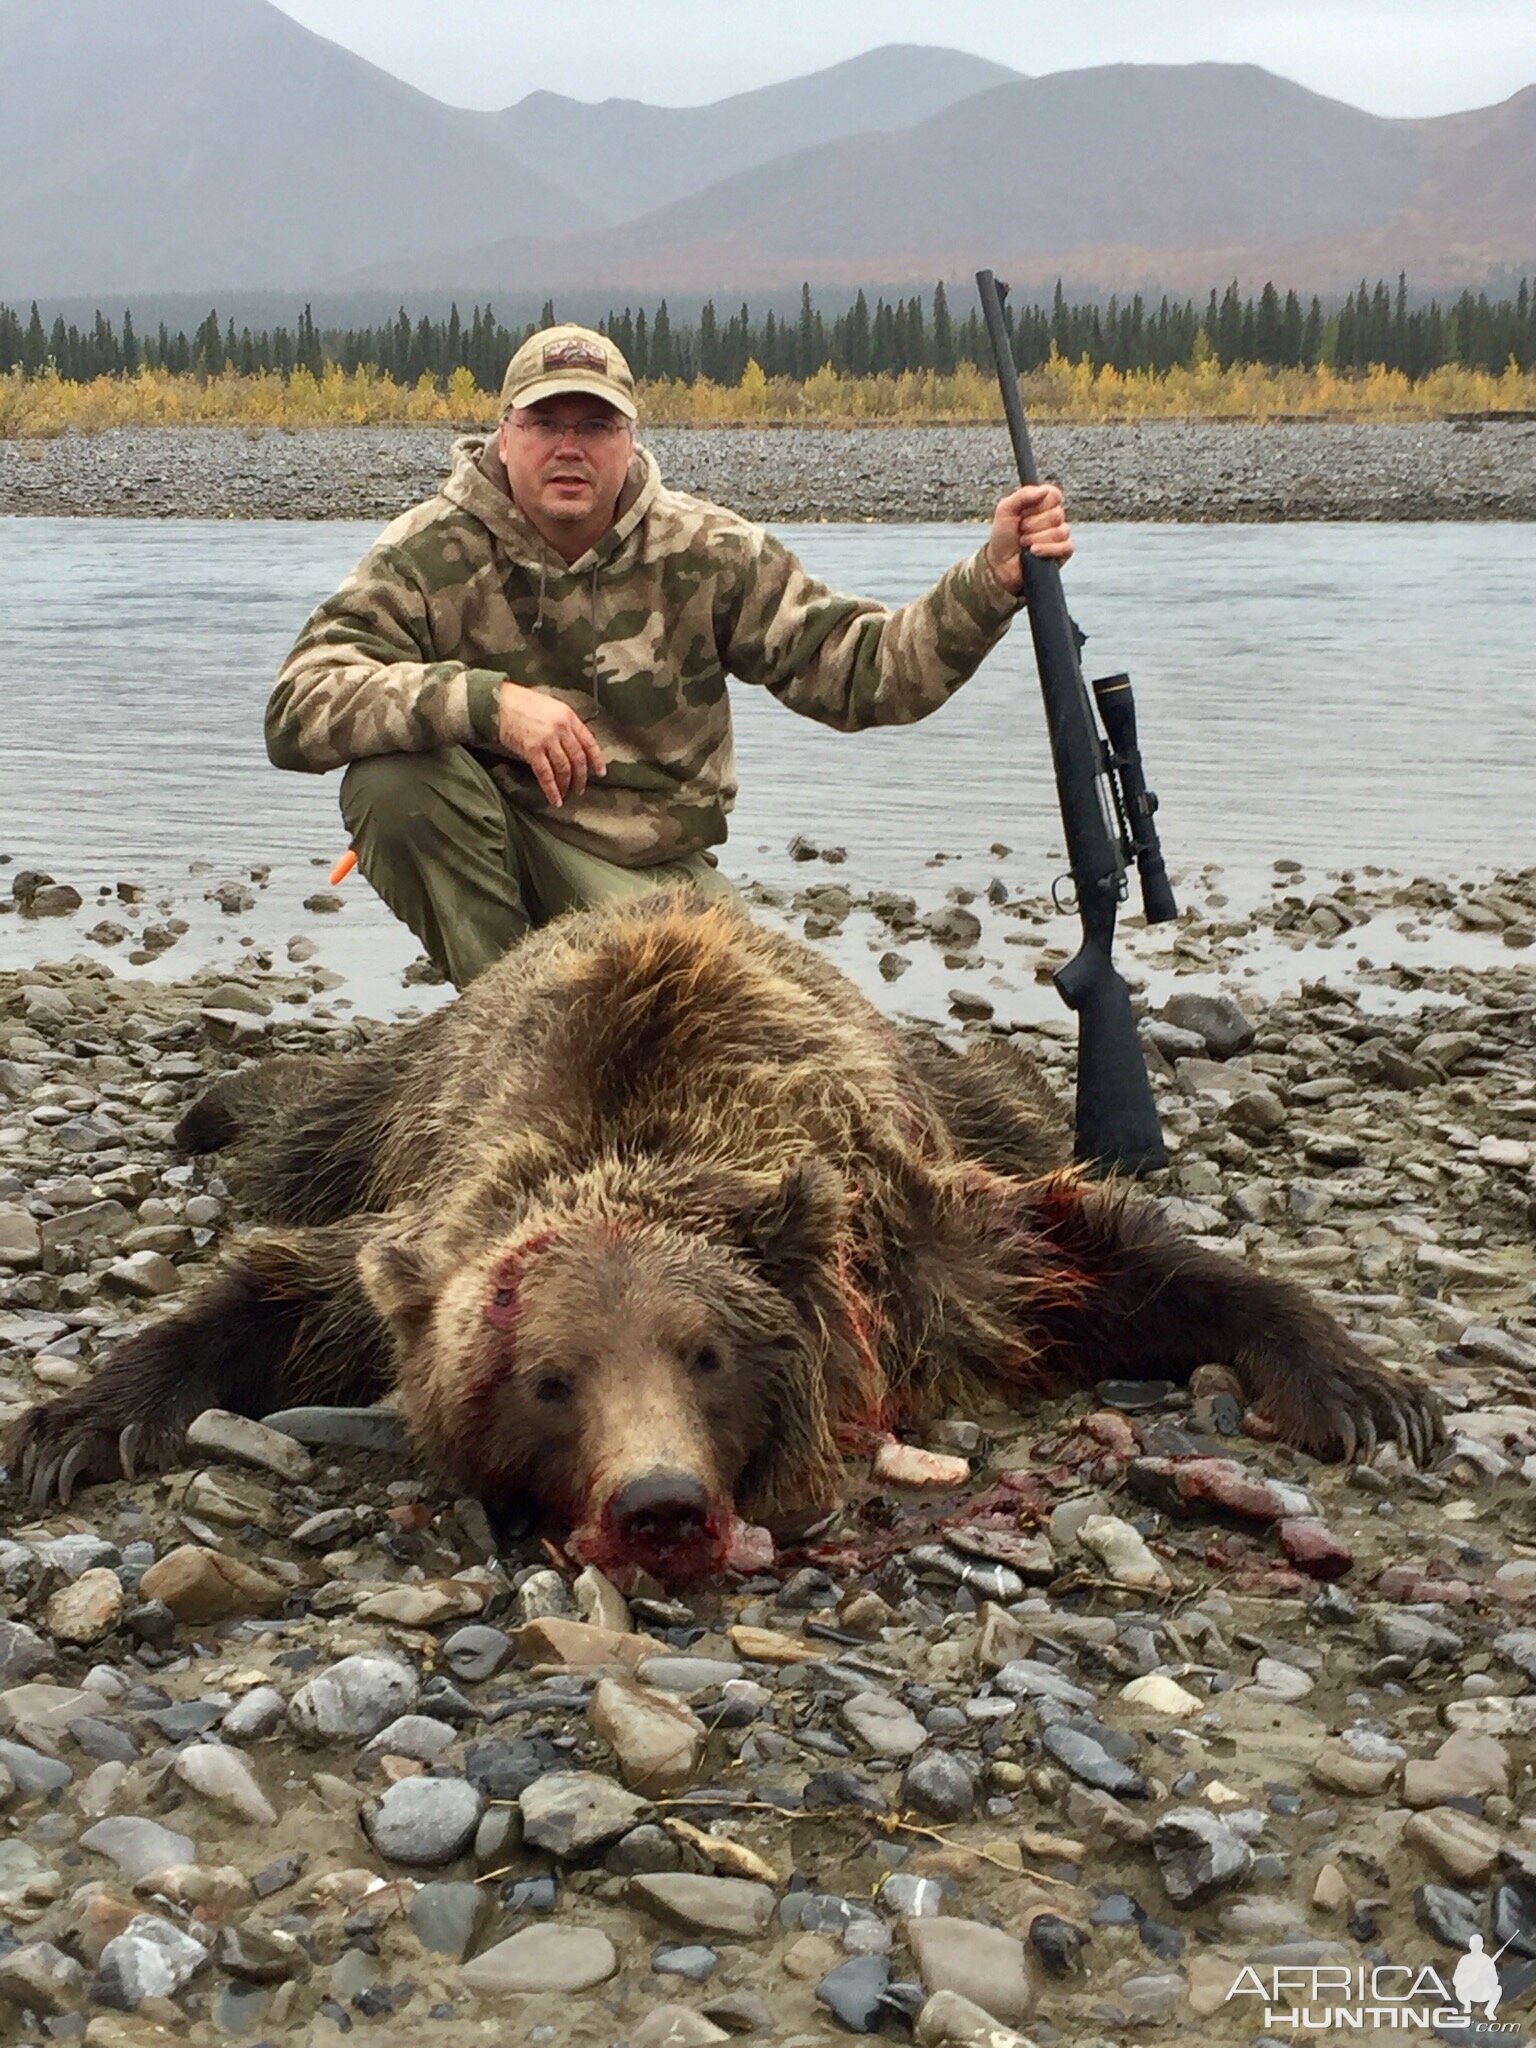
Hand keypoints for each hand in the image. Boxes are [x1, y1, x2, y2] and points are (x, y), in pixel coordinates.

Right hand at [497, 682, 604, 806]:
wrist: (501, 701)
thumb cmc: (524, 703)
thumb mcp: (552, 707)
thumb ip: (564, 725)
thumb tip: (572, 746)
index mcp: (568, 716)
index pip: (589, 742)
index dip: (596, 760)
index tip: (600, 773)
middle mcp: (561, 728)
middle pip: (578, 758)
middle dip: (581, 776)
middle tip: (581, 788)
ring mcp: (547, 739)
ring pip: (564, 768)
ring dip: (567, 784)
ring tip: (567, 793)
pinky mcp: (532, 750)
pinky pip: (546, 775)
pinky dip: (552, 790)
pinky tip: (555, 799)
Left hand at [985, 483, 1071, 593]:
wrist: (1000, 564)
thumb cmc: (1003, 537)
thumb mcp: (1005, 510)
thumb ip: (1022, 495)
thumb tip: (1043, 490)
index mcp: (1042, 503)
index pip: (1054, 494)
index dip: (1039, 504)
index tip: (1024, 512)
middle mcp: (1054, 517)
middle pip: (1057, 514)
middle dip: (1033, 525)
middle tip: (1021, 530)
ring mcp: (1060, 534)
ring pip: (1060, 531)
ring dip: (1036, 539)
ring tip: (1024, 543)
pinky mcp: (1063, 552)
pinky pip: (1066, 547)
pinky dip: (1048, 549)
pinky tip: (1034, 552)